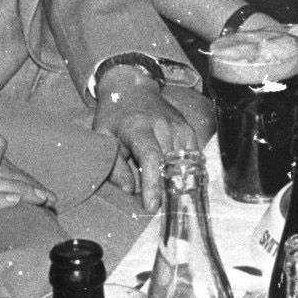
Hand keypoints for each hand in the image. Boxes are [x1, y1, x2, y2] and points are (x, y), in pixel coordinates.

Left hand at [93, 77, 204, 206]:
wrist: (132, 87)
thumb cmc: (115, 116)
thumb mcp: (104, 137)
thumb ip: (114, 165)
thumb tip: (128, 191)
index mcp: (138, 128)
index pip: (150, 158)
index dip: (152, 183)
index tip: (151, 205)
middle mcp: (162, 126)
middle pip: (169, 165)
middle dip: (165, 190)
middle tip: (158, 209)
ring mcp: (178, 127)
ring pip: (184, 163)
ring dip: (178, 183)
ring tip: (171, 199)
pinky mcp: (188, 129)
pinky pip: (193, 156)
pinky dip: (189, 171)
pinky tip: (182, 182)